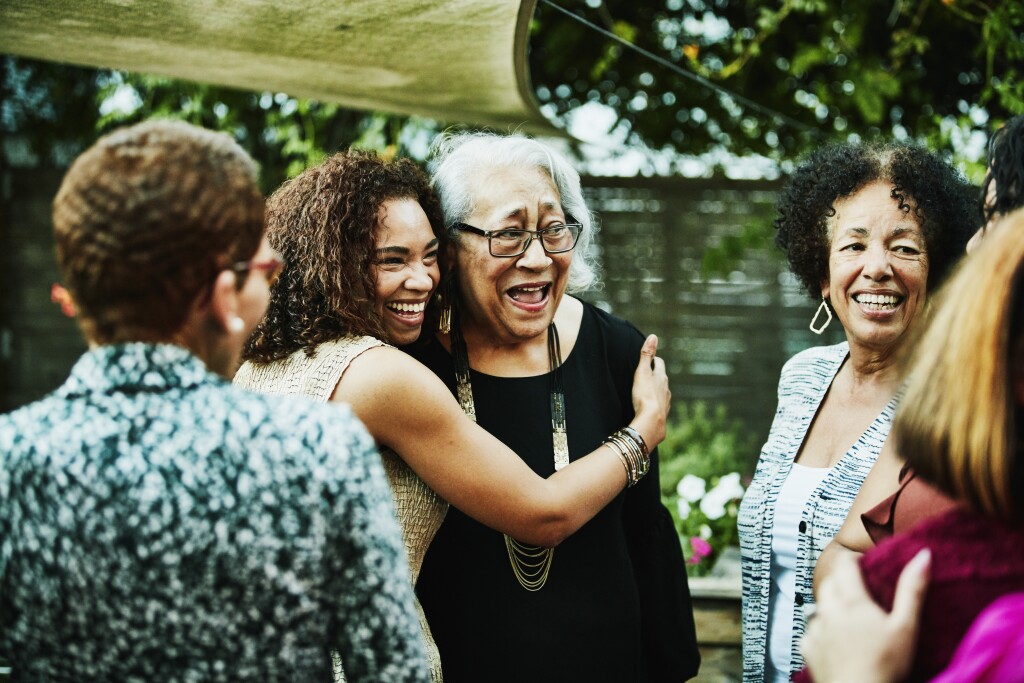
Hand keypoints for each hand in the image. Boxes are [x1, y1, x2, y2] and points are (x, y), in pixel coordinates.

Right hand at [629, 334, 670, 447]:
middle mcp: (666, 389)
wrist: (651, 421)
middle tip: (647, 373)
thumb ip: (646, 355)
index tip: (649, 359)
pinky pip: (660, 406)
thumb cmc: (645, 395)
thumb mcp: (642, 372)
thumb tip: (653, 336)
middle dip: (656, 374)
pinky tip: (650, 407)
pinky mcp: (662, 414)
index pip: (659, 363)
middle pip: (662, 378)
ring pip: (662, 392)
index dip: (654, 360)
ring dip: (656, 390)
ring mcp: (666, 402)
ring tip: (648, 391)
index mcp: (661, 377)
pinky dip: (656, 403)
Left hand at [801, 549, 929, 682]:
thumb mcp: (906, 627)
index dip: (853, 560)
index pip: (844, 565)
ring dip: (830, 606)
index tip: (865, 564)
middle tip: (860, 590)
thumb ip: (912, 590)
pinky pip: (811, 631)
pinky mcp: (808, 650)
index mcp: (851, 602)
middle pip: (829, 583)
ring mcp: (815, 631)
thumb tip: (923, 555)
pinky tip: (834, 640)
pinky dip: (821, 630)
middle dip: (842, 581)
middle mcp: (828, 611)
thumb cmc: (886, 665)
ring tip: (849, 617)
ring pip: (818, 607)